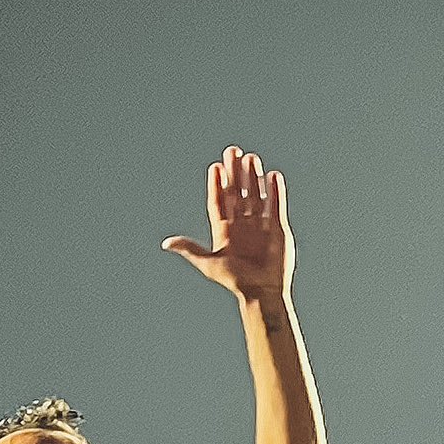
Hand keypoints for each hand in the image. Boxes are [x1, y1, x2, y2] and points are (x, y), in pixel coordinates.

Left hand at [163, 146, 292, 302]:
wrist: (262, 292)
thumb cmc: (235, 280)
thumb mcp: (209, 264)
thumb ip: (189, 249)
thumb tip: (166, 243)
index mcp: (224, 231)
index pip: (218, 201)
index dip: (216, 184)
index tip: (215, 167)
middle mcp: (241, 225)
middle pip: (237, 193)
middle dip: (235, 173)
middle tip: (233, 151)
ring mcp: (259, 225)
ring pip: (256, 195)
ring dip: (253, 177)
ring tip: (251, 159)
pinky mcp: (277, 228)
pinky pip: (276, 205)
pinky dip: (275, 191)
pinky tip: (273, 175)